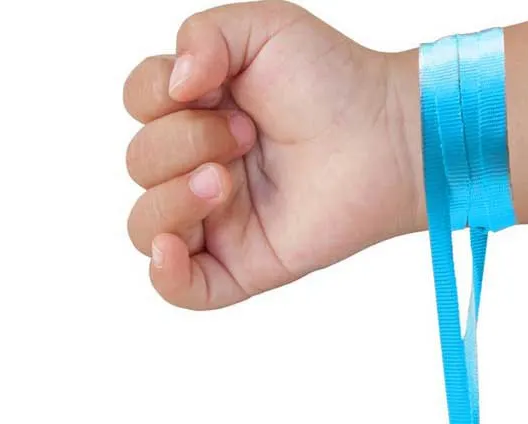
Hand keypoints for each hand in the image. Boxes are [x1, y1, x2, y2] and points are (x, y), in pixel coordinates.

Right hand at [124, 1, 421, 309]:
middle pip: (140, 165)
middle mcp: (202, 167)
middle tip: (245, 136)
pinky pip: (181, 290)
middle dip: (181, 142)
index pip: (139, 107)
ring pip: (147, 227)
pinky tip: (173, 248)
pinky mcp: (244, 266)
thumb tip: (173, 86)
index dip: (159, 95)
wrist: (388, 137)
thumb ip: (200, 36)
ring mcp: (221, 221)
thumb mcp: (261, 29)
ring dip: (173, 197)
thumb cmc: (335, 83)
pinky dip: (164, 275)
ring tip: (226, 180)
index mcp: (199, 113)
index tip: (220, 90)